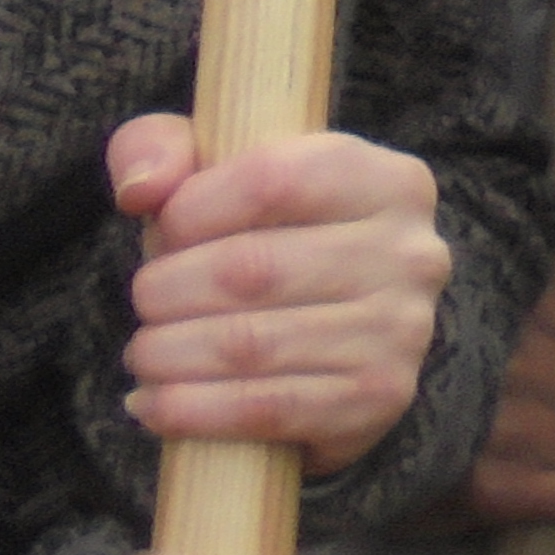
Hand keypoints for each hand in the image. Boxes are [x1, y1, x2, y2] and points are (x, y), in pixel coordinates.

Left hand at [115, 115, 448, 475]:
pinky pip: (265, 408)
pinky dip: (190, 409)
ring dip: (168, 354)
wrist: (337, 334)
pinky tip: (155, 402)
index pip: (272, 181)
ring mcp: (402, 330)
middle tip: (145, 303)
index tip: (164, 233)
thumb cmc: (261, 237)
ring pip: (249, 345)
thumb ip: (159, 145)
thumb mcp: (215, 170)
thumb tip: (142, 190)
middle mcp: (413, 253)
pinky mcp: (378, 397)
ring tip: (145, 352)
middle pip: (250, 269)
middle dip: (166, 292)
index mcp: (389, 180)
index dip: (191, 211)